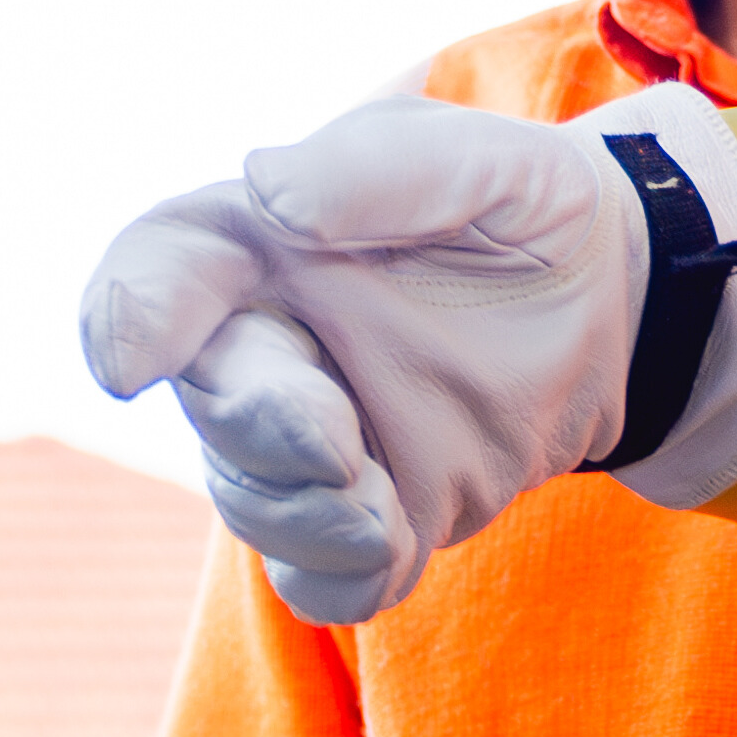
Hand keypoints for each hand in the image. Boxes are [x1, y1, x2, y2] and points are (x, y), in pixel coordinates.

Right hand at [79, 87, 736, 623]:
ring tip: (382, 507)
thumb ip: (377, 170)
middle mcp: (264, 342)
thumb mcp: (482, 162)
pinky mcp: (361, 515)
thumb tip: (269, 193)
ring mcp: (307, 438)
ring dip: (303, 513)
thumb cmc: (524, 208)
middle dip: (259, 428)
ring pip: (253, 497)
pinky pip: (317, 574)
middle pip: (211, 401)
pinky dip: (344, 573)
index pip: (157, 271)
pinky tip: (396, 542)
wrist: (609, 304)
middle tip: (332, 441)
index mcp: (259, 238)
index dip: (127, 312)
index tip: (128, 360)